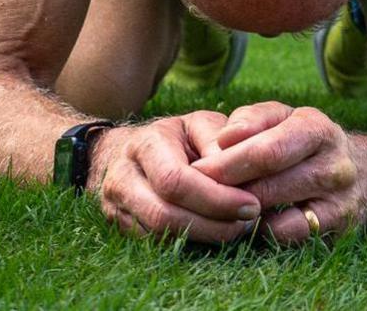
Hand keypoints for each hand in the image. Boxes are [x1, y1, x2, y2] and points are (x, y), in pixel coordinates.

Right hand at [94, 112, 260, 243]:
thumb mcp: (201, 124)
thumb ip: (218, 140)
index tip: (251, 204)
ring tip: (238, 227)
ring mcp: (115, 203)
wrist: (133, 148)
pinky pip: (154, 243)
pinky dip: (188, 242)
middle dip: (212, 224)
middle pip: (164, 214)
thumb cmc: (180, 136)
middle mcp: (123, 175)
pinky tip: (215, 231)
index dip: (215, 198)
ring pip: (158, 233)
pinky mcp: (119, 224)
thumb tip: (235, 167)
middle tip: (249, 221)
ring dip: (203, 236)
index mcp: (146, 143)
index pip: (176, 181)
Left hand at [191, 102, 365, 244]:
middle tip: (197, 193)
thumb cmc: (305, 142)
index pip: (266, 150)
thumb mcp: (284, 117)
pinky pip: (286, 235)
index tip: (196, 169)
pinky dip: (261, 229)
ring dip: (238, 209)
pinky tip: (251, 220)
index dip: (226, 162)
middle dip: (224, 189)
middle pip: (267, 184)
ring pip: (274, 212)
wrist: (365, 173)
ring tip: (217, 204)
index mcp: (318, 129)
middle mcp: (335, 165)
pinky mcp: (338, 229)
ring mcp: (340, 200)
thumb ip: (251, 119)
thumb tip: (223, 139)